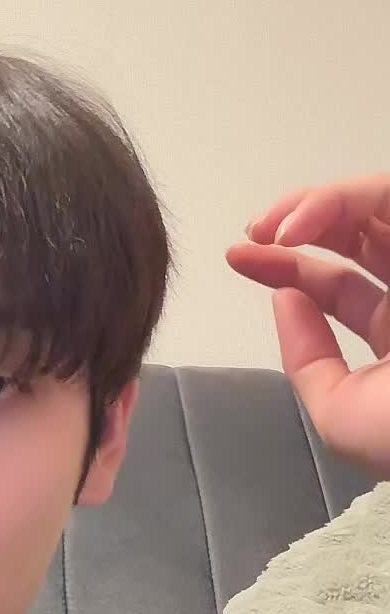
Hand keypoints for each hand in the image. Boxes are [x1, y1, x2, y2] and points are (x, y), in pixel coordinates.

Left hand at [225, 175, 389, 478]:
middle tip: (257, 231)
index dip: (286, 266)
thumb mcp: (342, 414)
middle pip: (359, 231)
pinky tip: (305, 224)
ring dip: (321, 202)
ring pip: (379, 203)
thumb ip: (307, 361)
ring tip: (278, 226)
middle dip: (302, 220)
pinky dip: (347, 199)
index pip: (338, 285)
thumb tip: (285, 300)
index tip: (238, 257)